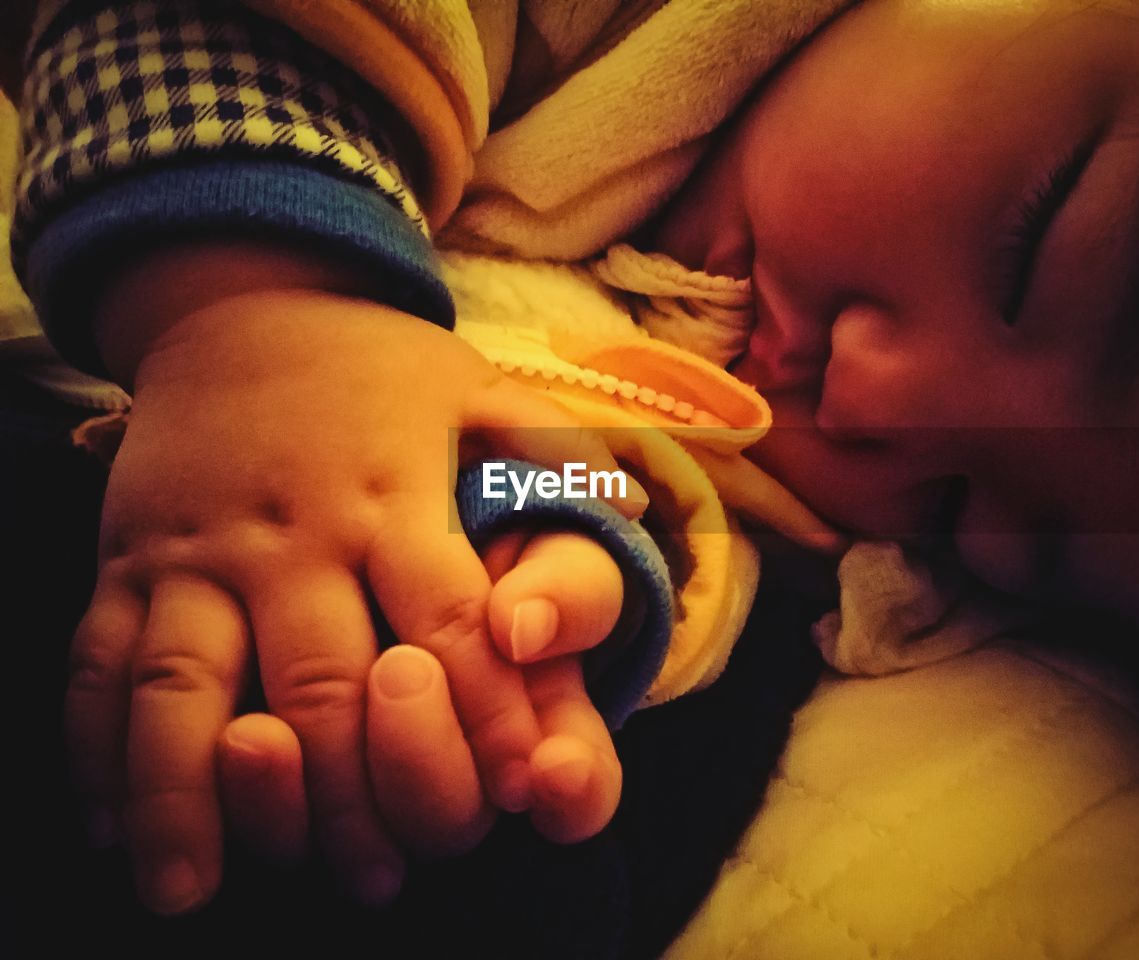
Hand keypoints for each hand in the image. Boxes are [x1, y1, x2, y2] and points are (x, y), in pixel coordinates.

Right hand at [67, 242, 641, 912]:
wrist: (246, 302)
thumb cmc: (382, 369)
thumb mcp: (482, 387)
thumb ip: (557, 452)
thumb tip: (635, 503)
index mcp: (393, 495)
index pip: (450, 623)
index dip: (486, 715)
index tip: (515, 793)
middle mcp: (294, 531)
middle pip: (318, 680)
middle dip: (352, 789)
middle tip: (377, 881)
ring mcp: (198, 546)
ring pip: (185, 684)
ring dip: (192, 795)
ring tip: (195, 890)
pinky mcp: (127, 555)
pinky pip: (100, 659)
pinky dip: (95, 745)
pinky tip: (109, 820)